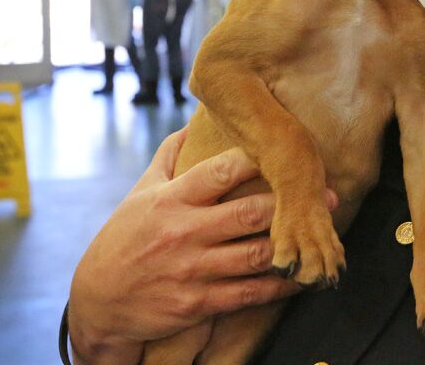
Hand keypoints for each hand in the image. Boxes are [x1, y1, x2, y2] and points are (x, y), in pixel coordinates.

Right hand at [68, 129, 333, 363]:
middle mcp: (185, 232)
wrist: (96, 301)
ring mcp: (192, 270)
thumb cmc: (123, 238)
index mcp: (173, 199)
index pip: (221, 171)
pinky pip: (248, 293)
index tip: (288, 149)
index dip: (257, 159)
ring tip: (324, 234)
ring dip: (293, 245)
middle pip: (248, 213)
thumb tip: (194, 122)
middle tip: (327, 195)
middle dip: (291, 203)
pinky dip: (279, 285)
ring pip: (255, 255)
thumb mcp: (140, 192)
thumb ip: (169, 156)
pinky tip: (302, 274)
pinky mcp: (197, 303)